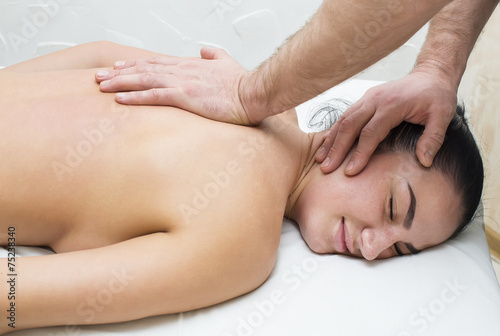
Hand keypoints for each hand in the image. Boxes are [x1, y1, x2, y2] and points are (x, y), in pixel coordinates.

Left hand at [96, 47, 254, 124]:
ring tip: (102, 85)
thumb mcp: (226, 62)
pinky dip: (135, 97)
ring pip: (143, 80)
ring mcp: (181, 82)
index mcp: (189, 65)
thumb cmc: (241, 82)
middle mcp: (181, 70)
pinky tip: (120, 99)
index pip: (155, 63)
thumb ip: (213, 54)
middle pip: (143, 69)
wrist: (252, 92)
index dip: (134, 65)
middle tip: (99, 76)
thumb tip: (205, 49)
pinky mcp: (184, 96)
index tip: (119, 67)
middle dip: (119, 72)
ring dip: (120, 82)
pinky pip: (154, 96)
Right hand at [315, 71, 456, 174]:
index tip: (351, 171)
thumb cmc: (436, 96)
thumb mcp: (443, 116)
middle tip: (327, 169)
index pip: (371, 132)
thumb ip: (433, 139)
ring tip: (320, 160)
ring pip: (343, 119)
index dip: (360, 153)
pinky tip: (326, 145)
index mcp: (392, 104)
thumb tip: (424, 162)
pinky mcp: (364, 100)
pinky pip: (345, 116)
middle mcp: (375, 99)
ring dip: (331, 140)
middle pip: (350, 125)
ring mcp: (367, 97)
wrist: (431, 74)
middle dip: (337, 148)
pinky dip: (334, 131)